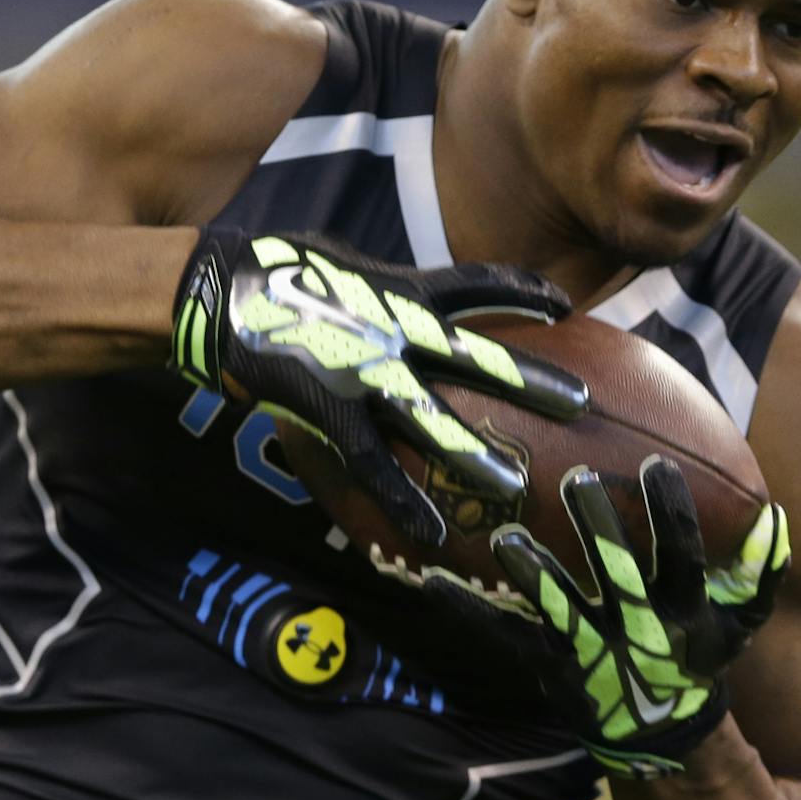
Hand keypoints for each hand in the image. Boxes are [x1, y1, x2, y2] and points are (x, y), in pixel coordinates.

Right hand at [172, 228, 588, 544]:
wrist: (220, 293)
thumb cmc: (281, 273)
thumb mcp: (348, 266)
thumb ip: (392, 288)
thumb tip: (424, 297)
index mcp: (400, 290)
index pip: (477, 284)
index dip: (522, 291)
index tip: (562, 302)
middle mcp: (392, 330)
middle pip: (474, 356)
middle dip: (529, 379)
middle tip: (580, 402)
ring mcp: (363, 372)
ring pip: (429, 418)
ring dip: (473, 453)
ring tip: (517, 484)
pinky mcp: (331, 409)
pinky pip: (373, 463)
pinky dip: (402, 499)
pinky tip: (431, 533)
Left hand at [432, 456, 789, 778]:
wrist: (661, 730)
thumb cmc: (696, 658)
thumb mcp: (740, 624)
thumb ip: (762, 574)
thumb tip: (776, 518)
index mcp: (682, 612)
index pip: (682, 557)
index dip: (671, 515)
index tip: (658, 466)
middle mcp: (635, 629)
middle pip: (618, 574)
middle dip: (601, 529)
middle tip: (581, 479)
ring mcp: (588, 648)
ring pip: (559, 608)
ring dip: (534, 573)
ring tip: (506, 538)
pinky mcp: (548, 664)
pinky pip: (504, 636)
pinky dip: (467, 610)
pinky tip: (430, 582)